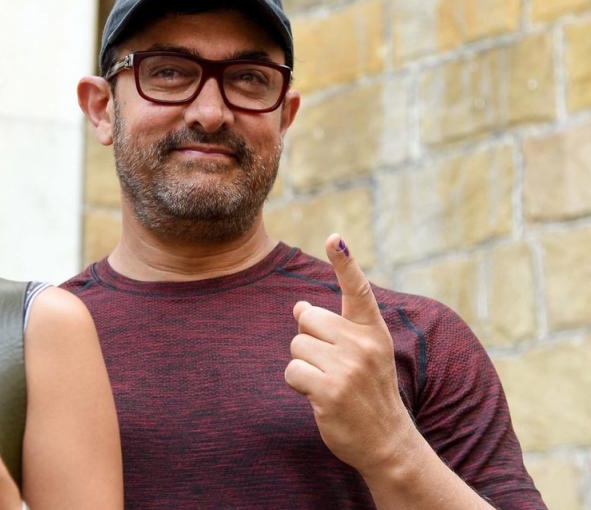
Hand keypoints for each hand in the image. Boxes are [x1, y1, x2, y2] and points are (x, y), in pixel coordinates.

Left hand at [284, 233, 416, 476]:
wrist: (387, 441)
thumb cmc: (367, 391)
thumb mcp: (359, 353)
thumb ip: (334, 328)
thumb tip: (299, 306)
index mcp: (373, 330)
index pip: (357, 289)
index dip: (344, 262)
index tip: (334, 238)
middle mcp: (363, 344)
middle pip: (308, 319)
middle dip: (309, 340)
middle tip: (332, 366)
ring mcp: (348, 367)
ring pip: (297, 345)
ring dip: (304, 365)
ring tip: (328, 383)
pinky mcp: (330, 390)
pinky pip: (292, 371)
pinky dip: (298, 384)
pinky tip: (319, 397)